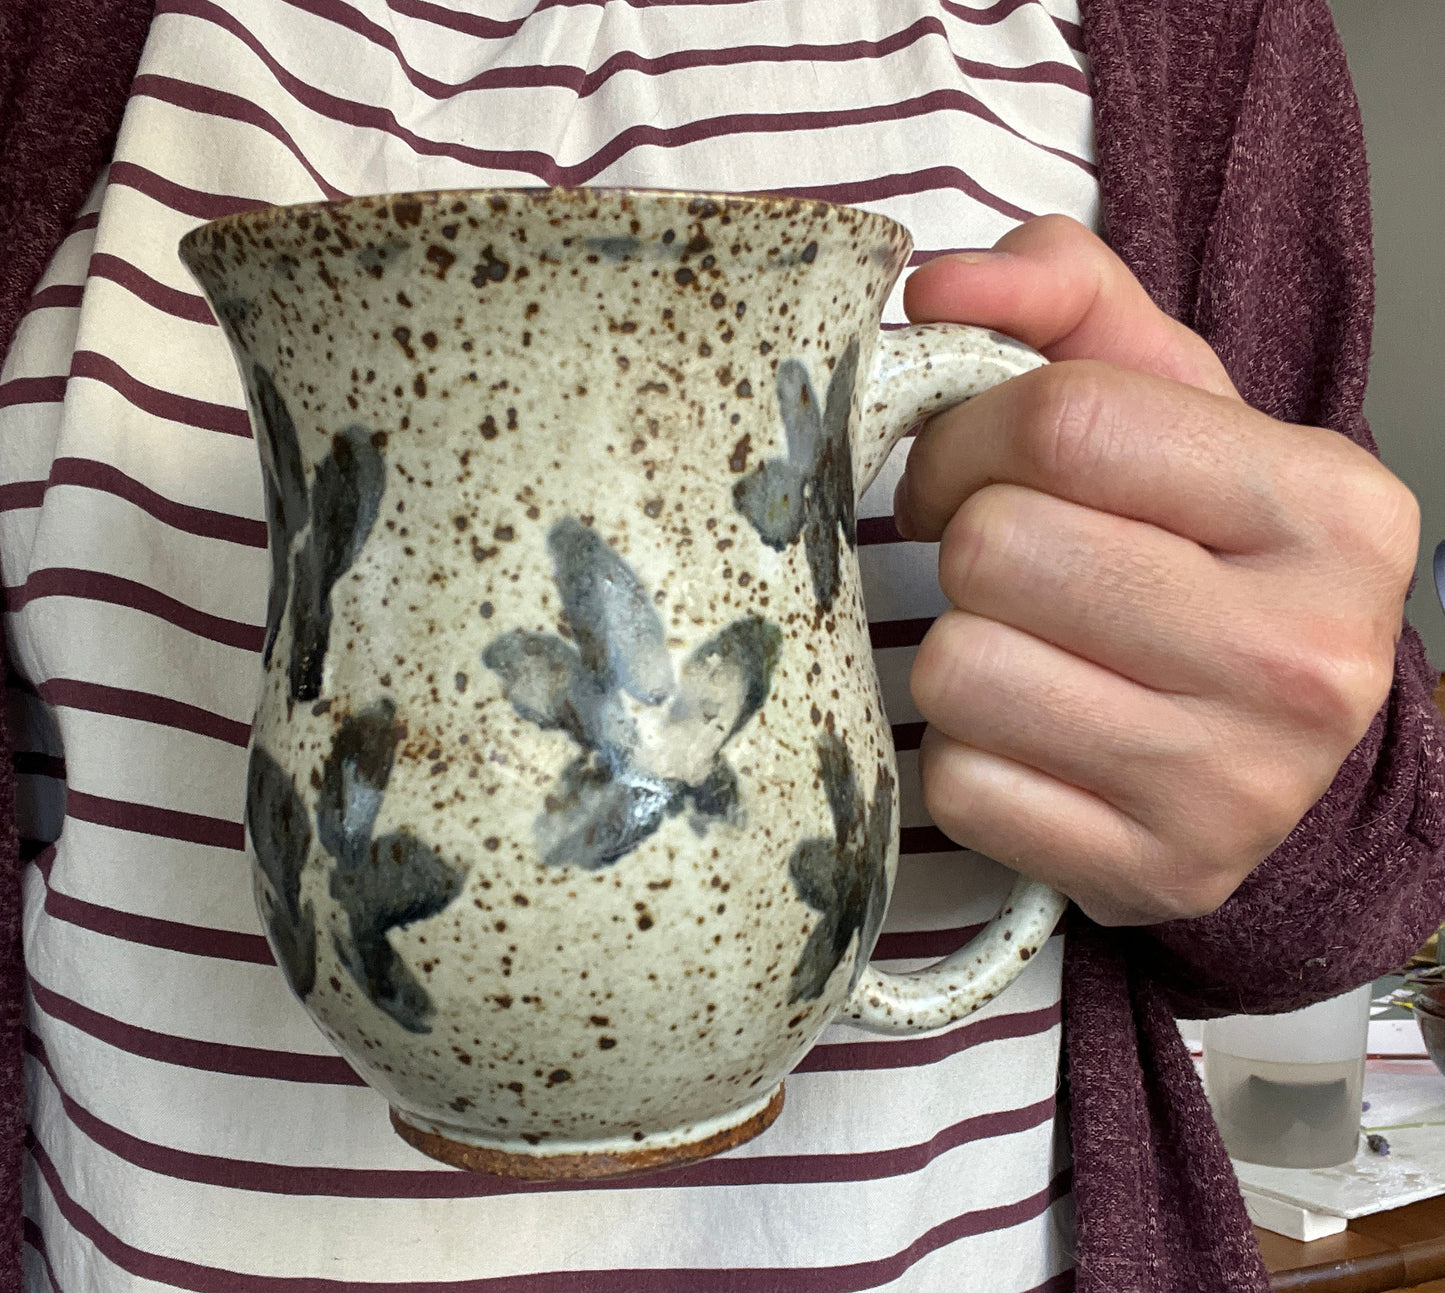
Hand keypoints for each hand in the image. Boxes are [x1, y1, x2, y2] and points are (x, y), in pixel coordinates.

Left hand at [894, 215, 1418, 926]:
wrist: (1275, 748)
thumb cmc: (1204, 557)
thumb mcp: (1175, 408)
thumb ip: (1067, 303)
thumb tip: (936, 285)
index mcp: (1328, 503)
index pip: (1067, 420)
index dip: (968, 435)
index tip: (964, 465)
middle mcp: (1303, 652)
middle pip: (996, 549)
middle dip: (965, 545)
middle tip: (1004, 565)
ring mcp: (1235, 783)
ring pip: (958, 671)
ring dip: (959, 650)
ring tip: (1026, 649)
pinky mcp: (1156, 872)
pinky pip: (959, 786)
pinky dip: (967, 755)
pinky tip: (1032, 739)